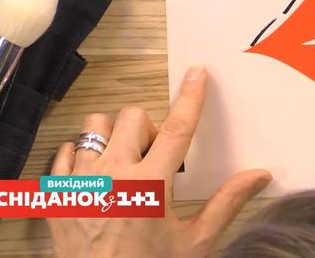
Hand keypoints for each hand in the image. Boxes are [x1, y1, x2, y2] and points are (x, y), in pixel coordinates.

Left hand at [47, 66, 271, 257]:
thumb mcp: (195, 243)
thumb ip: (226, 203)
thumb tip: (259, 176)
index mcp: (150, 187)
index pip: (177, 129)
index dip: (191, 97)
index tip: (197, 73)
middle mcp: (111, 177)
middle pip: (133, 117)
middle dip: (149, 130)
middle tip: (156, 159)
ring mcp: (79, 184)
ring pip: (94, 127)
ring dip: (113, 138)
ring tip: (123, 165)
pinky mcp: (55, 196)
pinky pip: (65, 152)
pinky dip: (81, 158)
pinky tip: (96, 179)